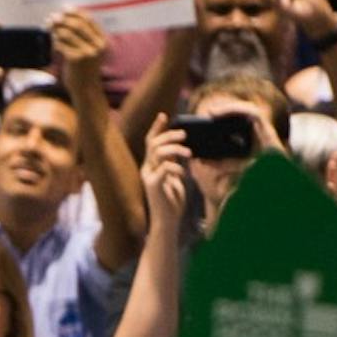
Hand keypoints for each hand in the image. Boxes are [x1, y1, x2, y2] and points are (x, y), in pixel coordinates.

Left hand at [50, 6, 108, 84]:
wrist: (86, 89)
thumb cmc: (84, 68)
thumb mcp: (88, 50)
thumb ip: (82, 35)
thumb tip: (63, 16)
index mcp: (102, 40)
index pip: (89, 19)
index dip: (75, 12)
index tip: (64, 8)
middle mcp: (97, 45)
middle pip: (77, 24)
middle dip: (62, 19)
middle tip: (51, 18)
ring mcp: (88, 53)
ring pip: (67, 33)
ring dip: (55, 29)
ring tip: (48, 28)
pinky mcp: (77, 60)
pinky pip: (61, 45)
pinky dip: (55, 42)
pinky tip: (53, 43)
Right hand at [141, 113, 188, 228]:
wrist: (166, 221)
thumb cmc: (172, 201)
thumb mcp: (175, 177)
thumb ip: (175, 163)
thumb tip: (182, 149)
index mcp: (151, 165)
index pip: (151, 141)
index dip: (157, 127)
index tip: (164, 115)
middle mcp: (147, 168)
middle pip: (154, 143)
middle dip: (169, 135)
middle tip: (185, 135)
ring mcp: (148, 176)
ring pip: (158, 152)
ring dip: (174, 149)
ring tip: (188, 153)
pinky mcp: (152, 185)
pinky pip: (164, 168)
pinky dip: (176, 167)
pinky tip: (183, 173)